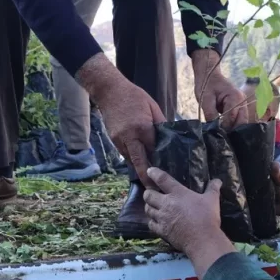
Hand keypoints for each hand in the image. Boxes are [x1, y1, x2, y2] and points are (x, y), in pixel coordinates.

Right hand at [78, 53, 164, 186]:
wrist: (109, 91)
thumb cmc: (134, 96)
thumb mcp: (152, 106)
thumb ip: (160, 123)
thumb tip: (168, 137)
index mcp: (142, 128)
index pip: (154, 150)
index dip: (161, 160)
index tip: (169, 171)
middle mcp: (129, 137)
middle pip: (140, 162)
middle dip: (147, 177)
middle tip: (155, 189)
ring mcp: (119, 140)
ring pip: (131, 160)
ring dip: (139, 168)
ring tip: (149, 178)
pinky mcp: (113, 140)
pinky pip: (125, 154)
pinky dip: (132, 159)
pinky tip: (140, 162)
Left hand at [144, 168, 231, 260]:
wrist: (203, 240)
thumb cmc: (207, 217)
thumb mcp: (212, 200)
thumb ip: (213, 188)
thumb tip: (218, 180)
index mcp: (178, 193)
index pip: (162, 179)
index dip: (154, 173)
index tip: (150, 171)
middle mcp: (167, 203)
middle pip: (148, 195)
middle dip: (148, 193)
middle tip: (152, 193)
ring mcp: (162, 218)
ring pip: (148, 209)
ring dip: (149, 206)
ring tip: (153, 206)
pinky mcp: (162, 230)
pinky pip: (151, 224)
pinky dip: (152, 221)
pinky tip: (156, 221)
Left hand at [192, 50, 246, 130]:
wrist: (209, 74)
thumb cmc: (206, 84)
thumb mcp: (205, 99)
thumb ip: (210, 114)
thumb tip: (214, 129)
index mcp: (235, 97)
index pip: (232, 118)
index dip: (223, 128)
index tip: (215, 134)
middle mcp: (242, 101)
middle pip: (241, 123)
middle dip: (231, 131)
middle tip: (220, 138)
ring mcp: (242, 104)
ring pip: (241, 123)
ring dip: (232, 129)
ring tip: (221, 135)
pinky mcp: (239, 107)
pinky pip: (238, 119)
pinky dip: (232, 125)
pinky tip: (224, 129)